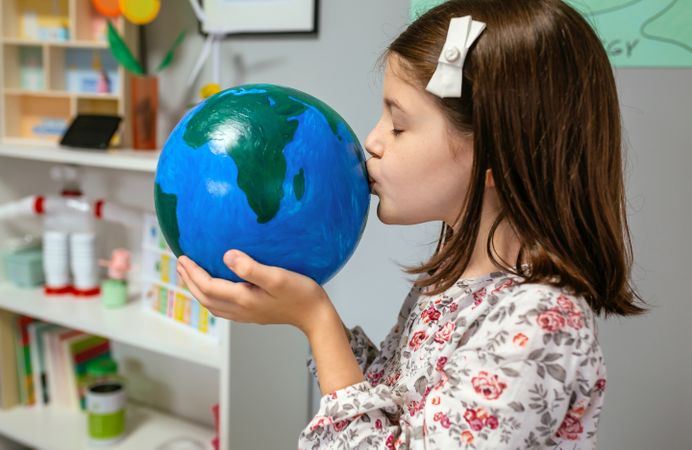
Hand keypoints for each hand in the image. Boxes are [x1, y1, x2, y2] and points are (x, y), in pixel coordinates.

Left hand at [176, 250, 332, 335]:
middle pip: (205, 297)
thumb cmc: (300, 293)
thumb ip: (250, 267)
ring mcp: (246, 314)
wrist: (315, 315)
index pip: (208, 286)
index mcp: (243, 299)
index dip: (192, 272)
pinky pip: (223, 306)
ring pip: (212, 303)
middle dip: (189, 280)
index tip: (182, 257)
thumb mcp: (277, 277)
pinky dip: (211, 295)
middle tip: (180, 263)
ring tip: (191, 274)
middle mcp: (240, 309)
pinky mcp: (253, 313)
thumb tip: (226, 255)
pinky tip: (216, 286)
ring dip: (198, 289)